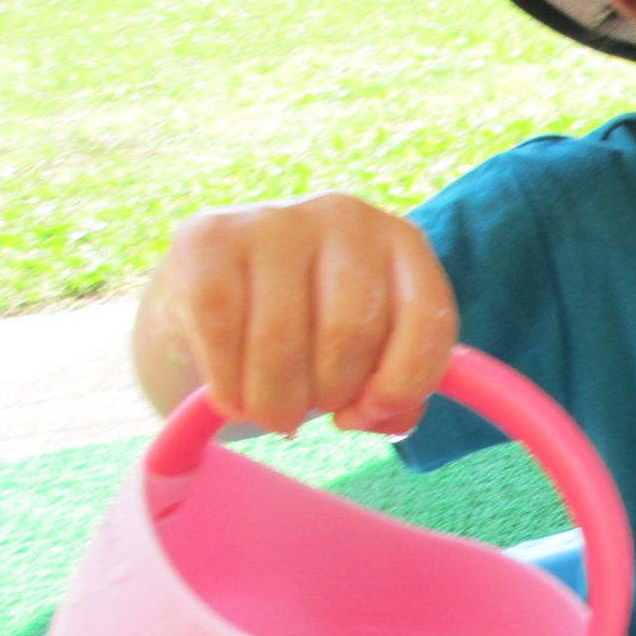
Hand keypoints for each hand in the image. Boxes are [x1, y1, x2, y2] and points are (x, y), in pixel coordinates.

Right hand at [142, 192, 457, 436]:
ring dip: (276, 402)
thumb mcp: (369, 352)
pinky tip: (231, 395)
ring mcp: (274, 219)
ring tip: (269, 412)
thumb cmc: (311, 328)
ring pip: (283, 343)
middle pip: (351, 332)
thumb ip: (397, 391)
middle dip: (329, 395)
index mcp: (401, 242)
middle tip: (306, 411)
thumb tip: (389, 420)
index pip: (427, 318)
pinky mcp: (207, 237)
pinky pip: (221, 335)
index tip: (365, 415)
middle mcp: (344, 216)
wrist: (219, 288)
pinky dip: (229, 387)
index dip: (403, 384)